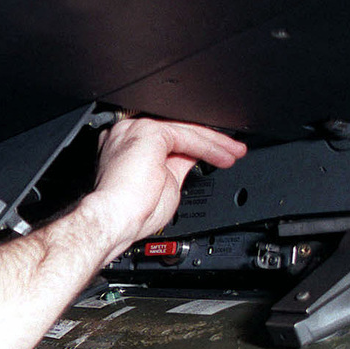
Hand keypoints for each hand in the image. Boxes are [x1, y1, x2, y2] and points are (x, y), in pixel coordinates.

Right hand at [85, 117, 246, 252]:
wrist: (115, 219)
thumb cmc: (130, 213)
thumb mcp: (164, 184)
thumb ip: (177, 166)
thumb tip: (192, 159)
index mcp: (127, 145)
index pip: (168, 137)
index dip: (195, 146)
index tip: (215, 156)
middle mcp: (128, 133)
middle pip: (177, 129)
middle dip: (209, 142)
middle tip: (233, 152)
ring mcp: (136, 130)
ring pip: (184, 130)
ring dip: (214, 143)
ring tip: (234, 154)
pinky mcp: (148, 132)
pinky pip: (186, 135)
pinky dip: (208, 147)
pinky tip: (222, 157)